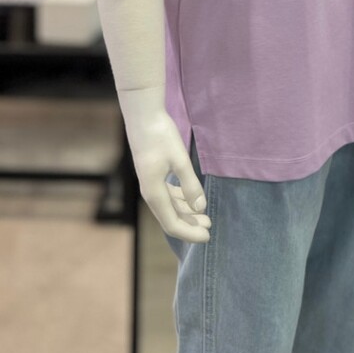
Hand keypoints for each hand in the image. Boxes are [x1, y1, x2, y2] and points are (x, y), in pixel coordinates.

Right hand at [118, 85, 211, 242]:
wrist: (143, 116)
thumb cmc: (161, 136)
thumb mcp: (179, 160)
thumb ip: (190, 185)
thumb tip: (200, 209)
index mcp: (154, 193)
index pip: (172, 224)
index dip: (190, 233)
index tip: (208, 236)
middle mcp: (150, 192)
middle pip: (170, 218)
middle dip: (190, 225)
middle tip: (210, 226)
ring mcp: (150, 184)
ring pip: (168, 207)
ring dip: (186, 213)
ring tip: (204, 214)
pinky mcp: (152, 175)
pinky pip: (166, 195)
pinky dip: (179, 200)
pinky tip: (190, 198)